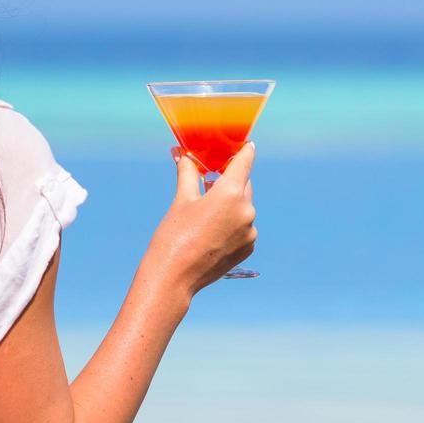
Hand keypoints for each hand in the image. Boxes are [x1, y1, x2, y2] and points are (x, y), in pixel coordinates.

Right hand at [141, 143, 257, 297]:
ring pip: (244, 206)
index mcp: (230, 193)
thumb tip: (183, 153)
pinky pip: (245, 226)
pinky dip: (233, 222)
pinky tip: (212, 230)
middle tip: (211, 180)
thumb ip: (189, 173)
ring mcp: (250, 231)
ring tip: (206, 212)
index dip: (244, 151)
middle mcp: (246, 210)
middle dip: (230, 180)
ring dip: (231, 203)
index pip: (244, 162)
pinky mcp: (249, 247)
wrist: (173, 277)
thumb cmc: (173, 235)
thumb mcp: (182, 199)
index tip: (246, 144)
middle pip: (244, 184)